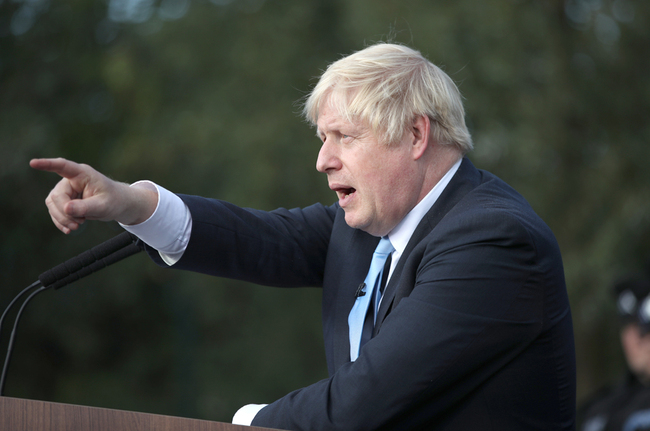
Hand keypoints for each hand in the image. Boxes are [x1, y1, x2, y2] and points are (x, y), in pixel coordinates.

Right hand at [30, 158, 156, 233]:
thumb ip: (86, 207)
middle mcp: (71, 180)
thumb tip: (66, 208)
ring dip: (62, 218)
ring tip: (78, 226)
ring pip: (53, 204)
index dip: (47, 165)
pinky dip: (60, 221)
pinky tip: (69, 230)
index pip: (63, 166)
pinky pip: (55, 211)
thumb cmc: (114, 200)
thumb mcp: (103, 205)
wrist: (118, 205)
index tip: (33, 163)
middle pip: (57, 195)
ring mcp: (67, 190)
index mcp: (83, 174)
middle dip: (64, 212)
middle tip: (79, 224)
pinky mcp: (65, 200)